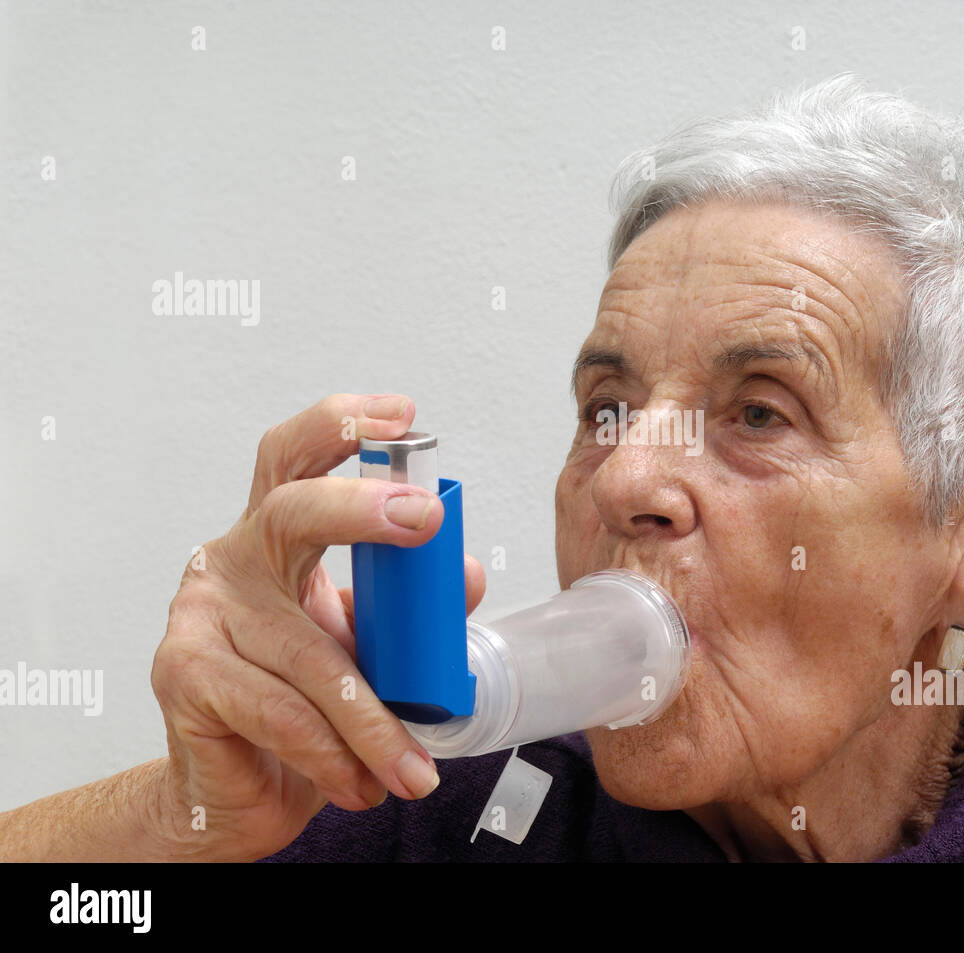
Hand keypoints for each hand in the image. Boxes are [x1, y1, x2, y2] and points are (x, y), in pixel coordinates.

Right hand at [149, 394, 485, 860]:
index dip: (342, 427)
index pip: (297, 459)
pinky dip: (332, 753)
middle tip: (423, 519)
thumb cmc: (304, 706)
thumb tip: (468, 573)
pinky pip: (280, 711)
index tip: (402, 415)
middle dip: (361, 507)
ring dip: (374, 720)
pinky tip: (361, 783)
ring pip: (309, 653)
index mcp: (277, 539)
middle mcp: (234, 560)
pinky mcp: (184, 672)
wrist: (239, 791)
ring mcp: (202, 613)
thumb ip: (413, 608)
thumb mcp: (368, 647)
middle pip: (291, 510)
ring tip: (416, 769)